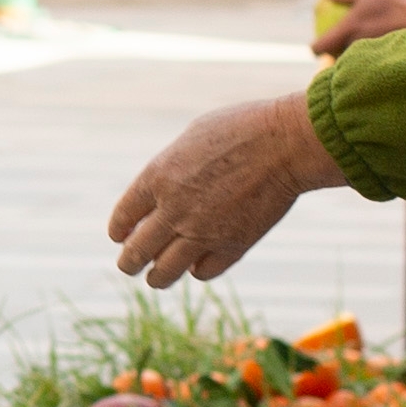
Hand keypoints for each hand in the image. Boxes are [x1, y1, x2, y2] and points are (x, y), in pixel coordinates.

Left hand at [109, 91, 345, 285]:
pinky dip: (198, 270)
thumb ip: (170, 169)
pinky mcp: (232, 247)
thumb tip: (160, 190)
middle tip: (129, 265)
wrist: (286, 143)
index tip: (121, 236)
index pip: (122, 217)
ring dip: (156, 277)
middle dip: (129, 262)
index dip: (119, 231)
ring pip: (164, 272)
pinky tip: (198, 264)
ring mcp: (202, 232)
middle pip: (136, 252)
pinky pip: (203, 272)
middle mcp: (173, 210)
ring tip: (156, 278)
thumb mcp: (191, 138)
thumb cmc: (242, 129)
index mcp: (158, 177)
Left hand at [315, 0, 405, 58]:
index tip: (316, 45)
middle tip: (338, 41)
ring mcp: (373, 54)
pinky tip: (376, 43)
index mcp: (349, 29)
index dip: (315, 48)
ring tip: (358, 42)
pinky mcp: (387, 57)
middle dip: (334, 52)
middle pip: (337, 57)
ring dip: (353, 53)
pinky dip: (369, 54)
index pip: (321, 47)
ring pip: (355, 59)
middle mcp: (358, 45)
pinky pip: (371, 58)